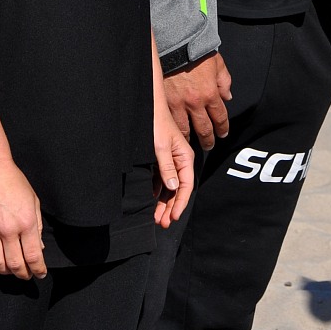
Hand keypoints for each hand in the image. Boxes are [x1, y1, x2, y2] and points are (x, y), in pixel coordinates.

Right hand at [0, 158, 46, 279]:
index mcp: (26, 222)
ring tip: (11, 270)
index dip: (38, 269)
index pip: (33, 256)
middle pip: (15, 264)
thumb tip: (39, 247)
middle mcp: (8, 229)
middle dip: (23, 274)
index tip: (41, 273)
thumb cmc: (15, 182)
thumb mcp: (33, 201)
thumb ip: (37, 225)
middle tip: (26, 275)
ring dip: (5, 271)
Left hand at [152, 97, 194, 227]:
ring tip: (156, 217)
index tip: (172, 217)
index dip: (180, 203)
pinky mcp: (159, 158)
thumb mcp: (160, 147)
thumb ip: (167, 167)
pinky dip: (156, 190)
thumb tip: (173, 187)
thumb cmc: (154, 123)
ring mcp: (169, 159)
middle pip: (178, 189)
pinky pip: (160, 178)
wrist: (145, 106)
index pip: (186, 185)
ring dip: (163, 202)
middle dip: (171, 207)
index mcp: (185, 157)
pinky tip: (151, 199)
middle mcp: (179, 159)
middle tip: (162, 223)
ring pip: (168, 186)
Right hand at [164, 53, 231, 149]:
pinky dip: (173, 128)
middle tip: (209, 145)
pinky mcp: (163, 101)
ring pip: (185, 129)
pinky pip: (169, 120)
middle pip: (204, 128)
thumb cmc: (196, 51)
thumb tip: (227, 96)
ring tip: (190, 143)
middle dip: (208, 139)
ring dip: (189, 138)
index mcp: (210, 93)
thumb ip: (224, 81)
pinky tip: (174, 132)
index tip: (222, 134)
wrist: (174, 43)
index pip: (220, 117)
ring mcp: (178, 104)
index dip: (222, 128)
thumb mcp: (218, 64)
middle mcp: (195, 102)